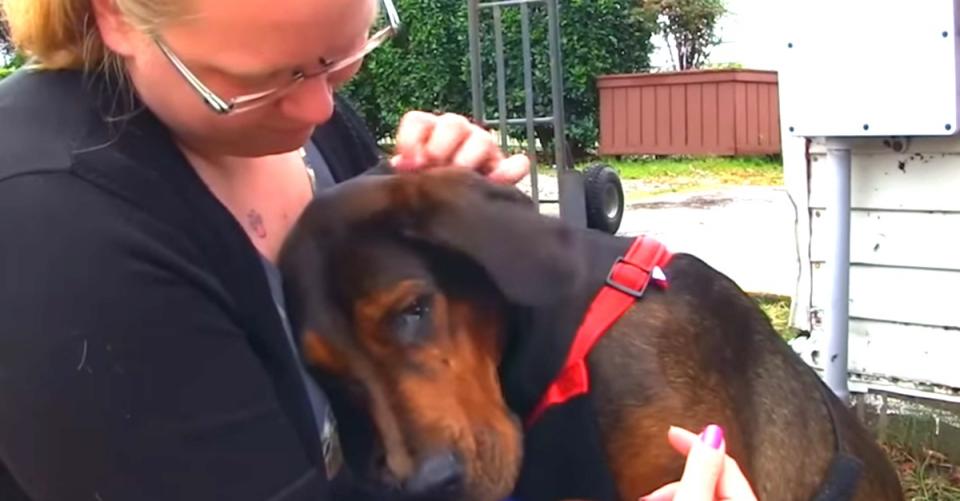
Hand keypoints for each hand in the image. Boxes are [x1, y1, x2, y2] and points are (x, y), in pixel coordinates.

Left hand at [390, 111, 529, 184]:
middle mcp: (457, 134)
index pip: (417, 122)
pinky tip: (496, 183)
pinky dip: (509, 171)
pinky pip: (517, 164)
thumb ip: (406, 170)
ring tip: (461, 178)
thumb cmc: (427, 192)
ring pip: (482, 140)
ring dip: (470, 158)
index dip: (411, 140)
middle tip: (434, 168)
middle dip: (440, 147)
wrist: (454, 214)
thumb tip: (403, 167)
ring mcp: (483, 148)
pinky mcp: (505, 168)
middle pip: (452, 124)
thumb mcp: (411, 180)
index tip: (408, 164)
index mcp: (428, 132)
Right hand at [640, 425, 757, 500]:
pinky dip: (686, 499)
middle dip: (678, 477)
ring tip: (655, 500)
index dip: (692, 439)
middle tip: (653, 490)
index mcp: (743, 495)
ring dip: (678, 491)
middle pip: (711, 476)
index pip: (720, 452)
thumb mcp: (694, 498)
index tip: (671, 431)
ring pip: (707, 491)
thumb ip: (702, 467)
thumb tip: (711, 432)